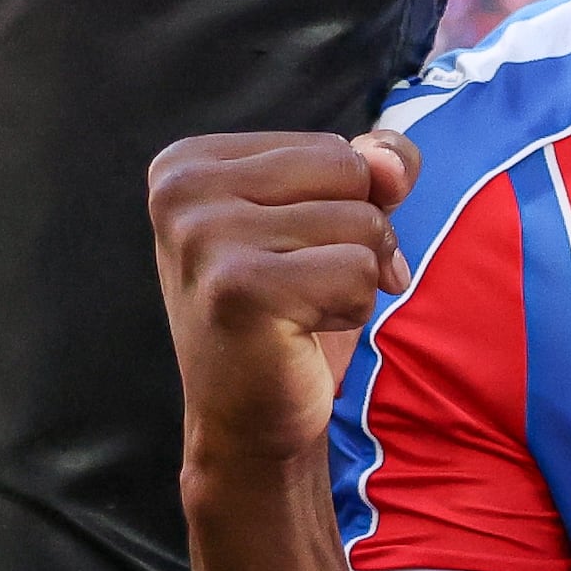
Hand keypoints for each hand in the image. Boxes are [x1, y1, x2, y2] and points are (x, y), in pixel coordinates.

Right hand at [150, 127, 421, 468]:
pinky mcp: (238, 286)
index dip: (348, 209)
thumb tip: (389, 161)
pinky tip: (301, 331)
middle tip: (307, 285)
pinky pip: (357, 271)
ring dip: (355, 278)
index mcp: (189, 162)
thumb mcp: (332, 220)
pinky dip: (351, 308)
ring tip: (300, 309)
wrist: (246, 420)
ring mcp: (203, 235)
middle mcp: (181, 188)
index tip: (296, 254)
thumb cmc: (289, 313)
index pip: (333, 150)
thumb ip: (372, 167)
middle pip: (348, 173)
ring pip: (361, 223)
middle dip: (359, 237)